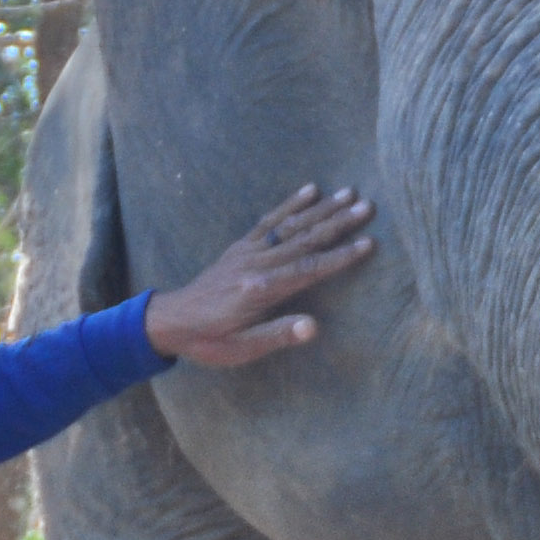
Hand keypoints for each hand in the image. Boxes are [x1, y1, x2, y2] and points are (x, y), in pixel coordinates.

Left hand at [146, 183, 374, 367]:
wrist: (171, 321)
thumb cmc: (209, 340)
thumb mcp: (242, 349)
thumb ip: (278, 335)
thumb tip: (313, 327)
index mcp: (260, 290)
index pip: (308, 269)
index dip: (340, 257)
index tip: (368, 243)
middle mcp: (256, 264)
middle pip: (305, 239)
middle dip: (339, 223)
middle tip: (368, 207)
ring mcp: (248, 251)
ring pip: (291, 225)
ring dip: (322, 208)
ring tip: (349, 193)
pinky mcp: (241, 246)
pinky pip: (270, 220)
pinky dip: (291, 204)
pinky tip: (310, 190)